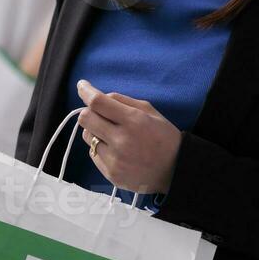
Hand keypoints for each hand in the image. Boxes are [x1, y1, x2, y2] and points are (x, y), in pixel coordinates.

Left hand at [75, 78, 180, 194]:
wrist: (176, 170)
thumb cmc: (163, 136)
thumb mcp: (149, 111)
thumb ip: (122, 101)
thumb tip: (98, 96)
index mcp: (134, 121)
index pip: (98, 102)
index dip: (86, 91)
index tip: (82, 86)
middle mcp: (121, 140)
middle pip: (85, 118)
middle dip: (89, 112)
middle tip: (99, 113)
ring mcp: (115, 160)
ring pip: (87, 136)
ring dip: (95, 130)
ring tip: (112, 134)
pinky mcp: (111, 174)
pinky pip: (93, 153)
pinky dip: (100, 147)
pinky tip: (116, 150)